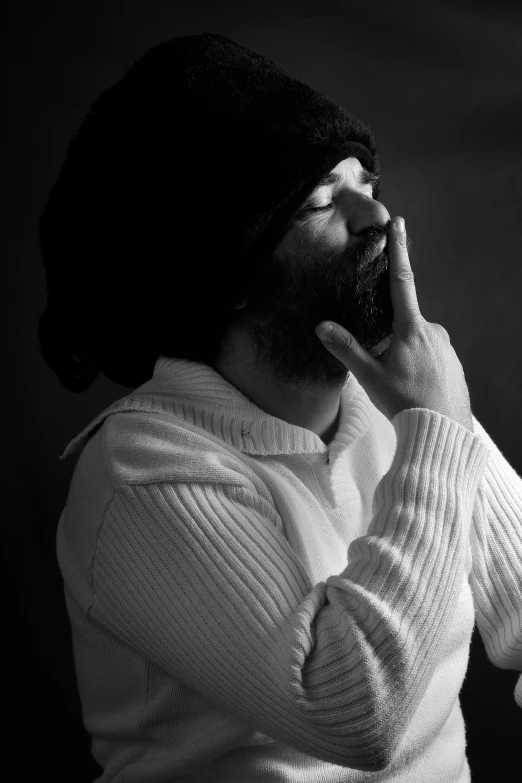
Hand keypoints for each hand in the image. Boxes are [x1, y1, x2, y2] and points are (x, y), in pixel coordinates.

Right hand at [315, 217, 473, 431]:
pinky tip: (412, 387)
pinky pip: (430, 355)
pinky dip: (418, 365)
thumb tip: (322, 326)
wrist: (443, 430)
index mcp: (411, 328)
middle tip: (383, 365)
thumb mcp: (369, 375)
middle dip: (390, 337)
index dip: (398, 249)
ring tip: (397, 385)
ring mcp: (446, 346)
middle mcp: (433, 330)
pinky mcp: (453, 362)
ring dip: (403, 354)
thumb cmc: (405, 402)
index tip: (398, 222)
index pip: (402, 280)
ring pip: (416, 341)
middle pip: (404, 321)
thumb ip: (346, 349)